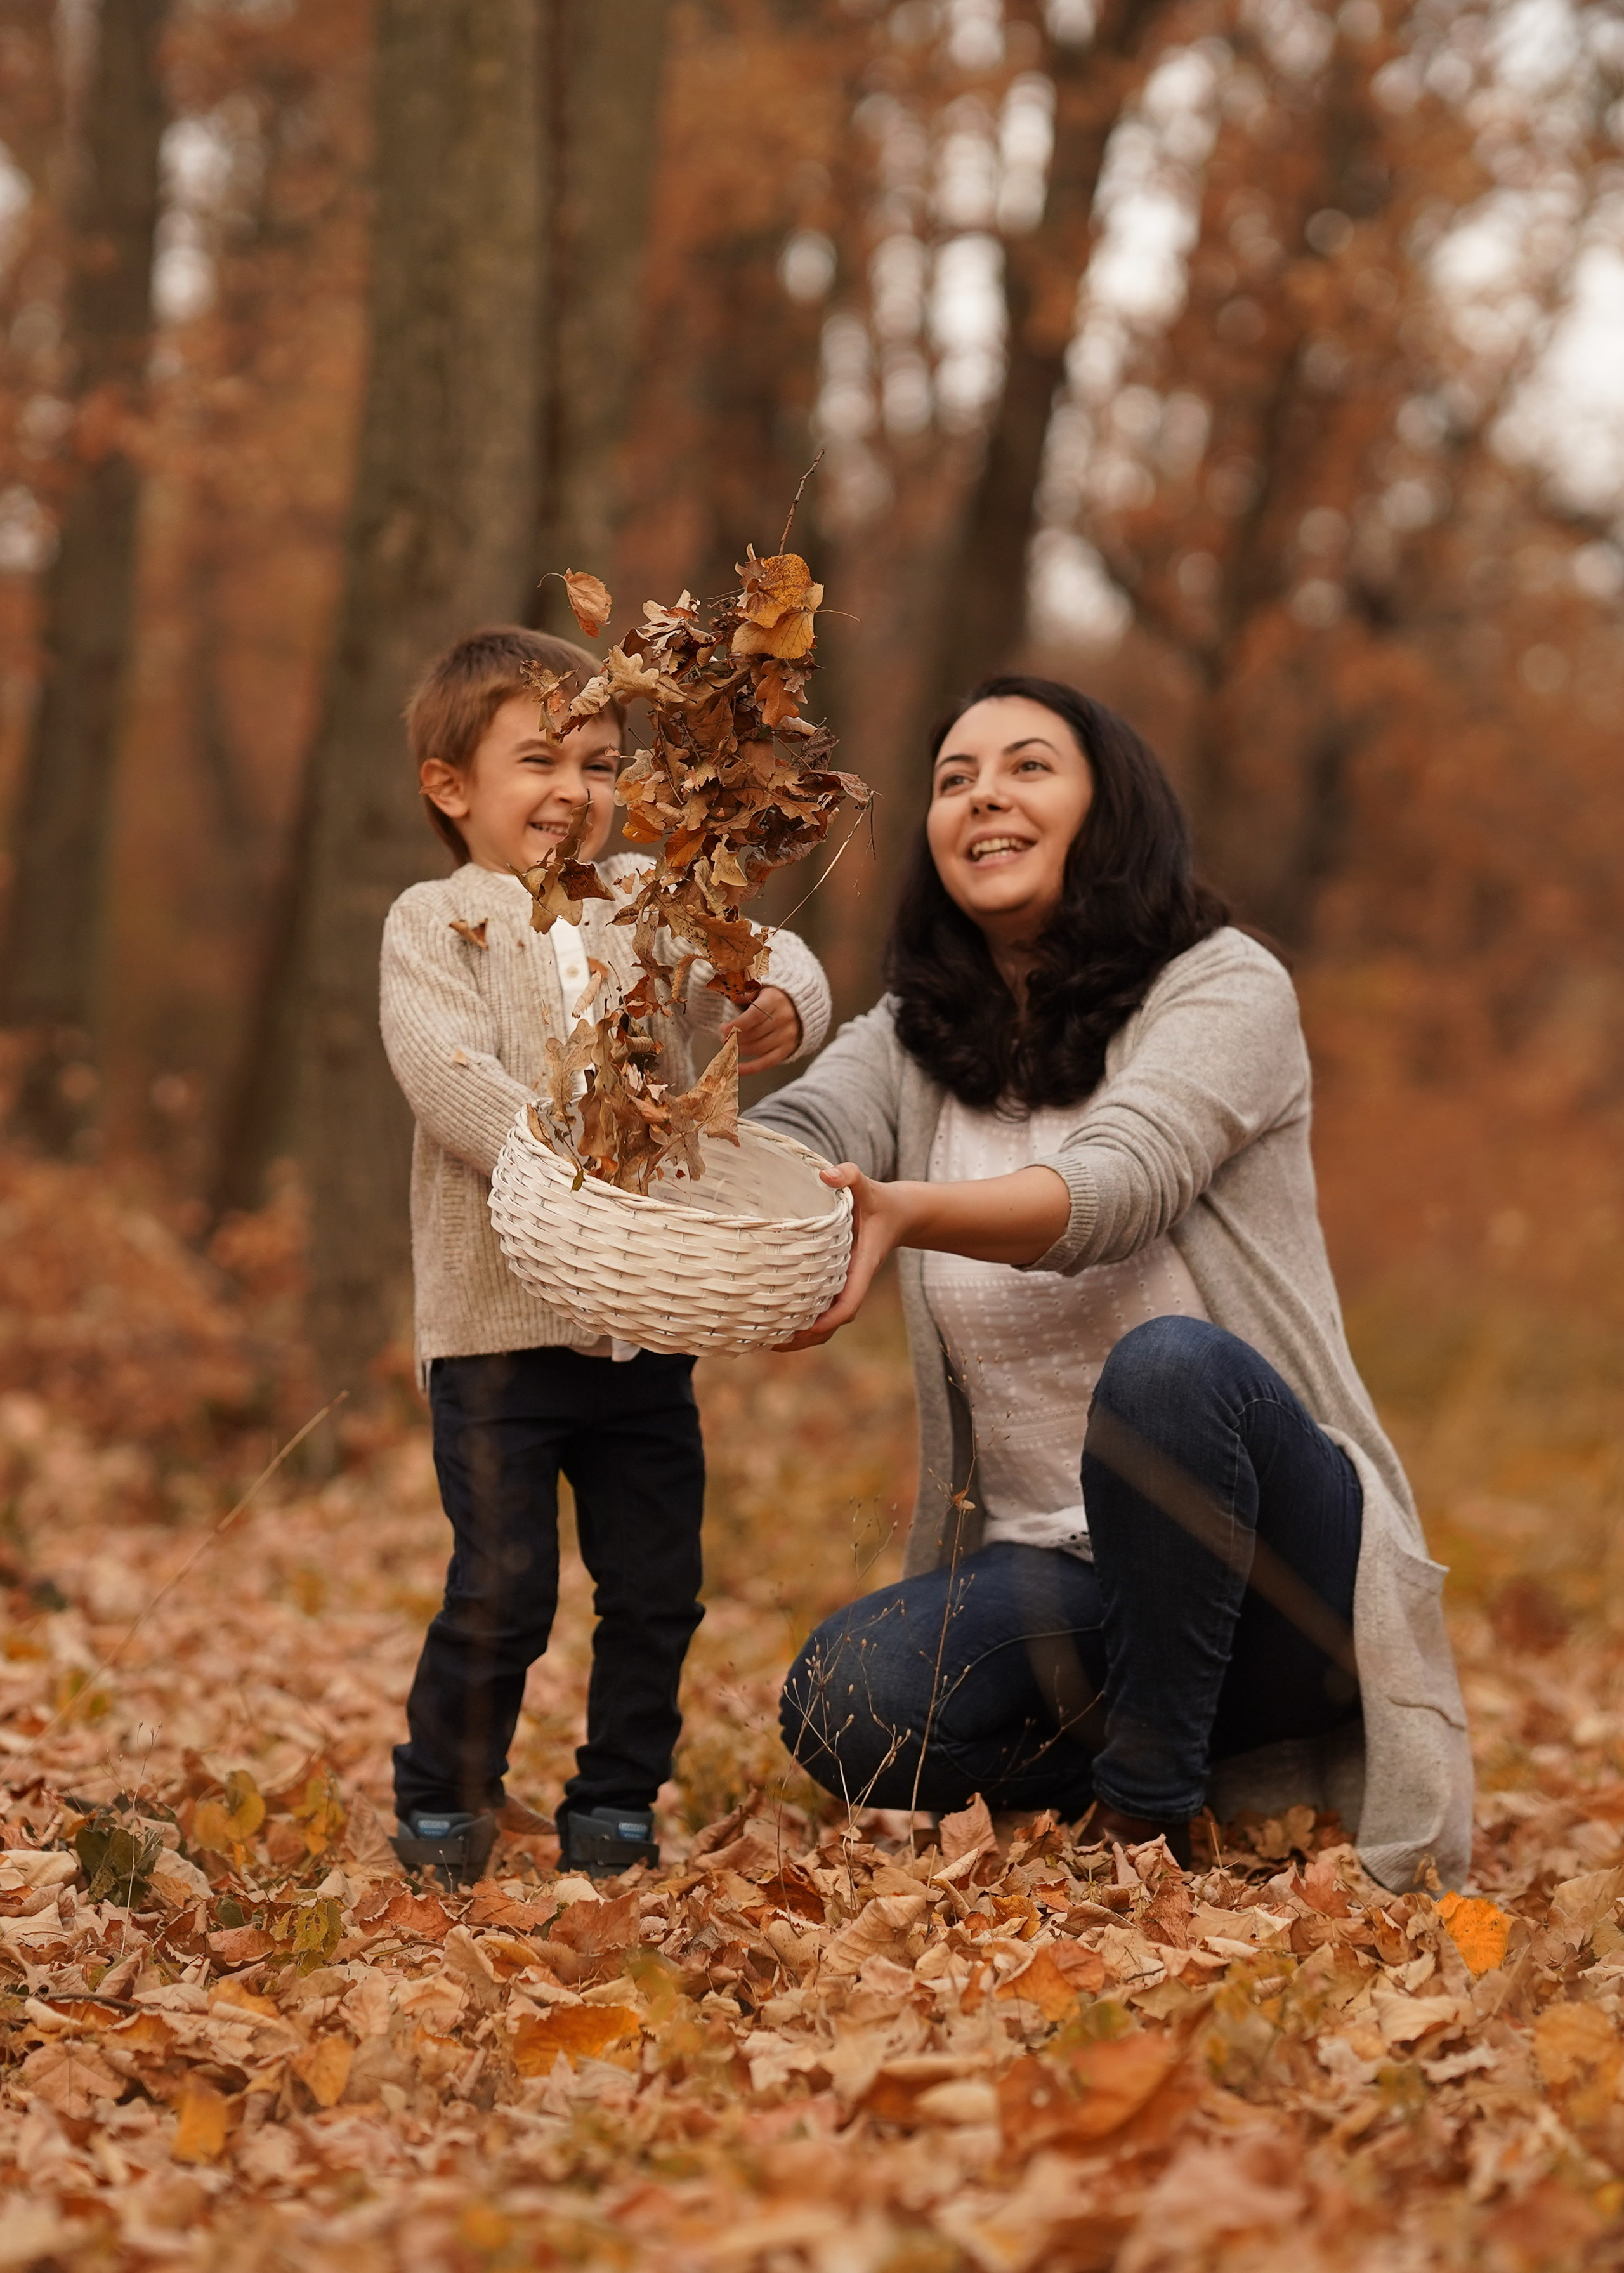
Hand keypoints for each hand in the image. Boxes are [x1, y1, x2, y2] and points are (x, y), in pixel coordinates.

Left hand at [724, 986, 801, 1074]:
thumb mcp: (762, 989)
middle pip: (753, 1034)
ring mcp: (787, 1035)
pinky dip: (750, 1068)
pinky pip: (767, 1062)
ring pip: (757, 1048)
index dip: (737, 1024)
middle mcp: (784, 1018)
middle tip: (723, 1036)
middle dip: (734, 1037)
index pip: (754, 1015)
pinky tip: (737, 1068)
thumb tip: (733, 996)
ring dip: (739, 1049)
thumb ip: (746, 992)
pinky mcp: (788, 1049)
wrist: (803, 1007)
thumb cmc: (774, 997)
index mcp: (775, 1000)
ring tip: (729, 1045)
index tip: (723, 1029)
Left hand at [774, 1160, 1070, 1351]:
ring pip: (827, 1324)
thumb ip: (850, 1176)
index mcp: (862, 1266)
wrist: (900, 1213)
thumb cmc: (879, 1200)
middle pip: (833, 1324)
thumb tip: (826, 1175)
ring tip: (768, 1342)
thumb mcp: (867, 1186)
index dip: (828, 1320)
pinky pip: (823, 1311)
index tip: (804, 1329)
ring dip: (803, 1337)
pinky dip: (804, 1323)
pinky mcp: (838, 1284)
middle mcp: (853, 1282)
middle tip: (772, 1342)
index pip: (849, 1302)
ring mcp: (846, 1286)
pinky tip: (777, 1324)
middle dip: (807, 1338)